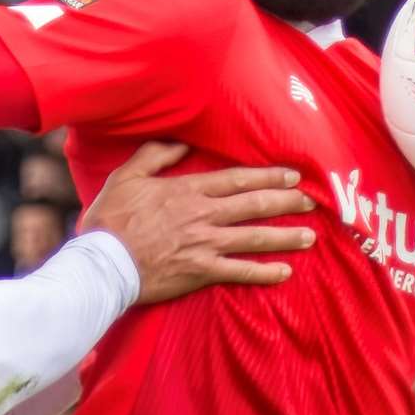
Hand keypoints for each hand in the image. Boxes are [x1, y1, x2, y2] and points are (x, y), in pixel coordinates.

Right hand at [79, 142, 315, 304]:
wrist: (103, 264)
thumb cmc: (111, 220)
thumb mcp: (127, 177)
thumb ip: (155, 155)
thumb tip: (180, 142)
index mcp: (188, 190)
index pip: (237, 179)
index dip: (268, 176)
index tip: (292, 174)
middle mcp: (203, 215)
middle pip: (254, 205)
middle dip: (286, 201)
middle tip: (311, 201)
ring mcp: (205, 245)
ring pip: (254, 237)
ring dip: (285, 236)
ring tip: (310, 236)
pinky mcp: (202, 272)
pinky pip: (240, 271)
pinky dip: (264, 272)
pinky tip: (286, 271)